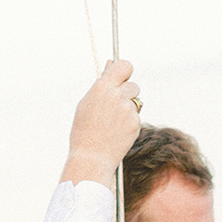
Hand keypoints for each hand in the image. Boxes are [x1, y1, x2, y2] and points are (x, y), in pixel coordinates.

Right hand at [62, 59, 141, 188]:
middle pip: (133, 85)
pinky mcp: (135, 123)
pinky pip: (136, 117)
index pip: (124, 65)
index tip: (122, 77)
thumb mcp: (87, 103)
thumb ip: (102, 84)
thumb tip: (111, 63)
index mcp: (102, 87)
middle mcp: (117, 96)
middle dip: (127, 93)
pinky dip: (129, 123)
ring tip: (114, 122)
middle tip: (116, 107)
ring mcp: (128, 110)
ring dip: (129, 108)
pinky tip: (117, 132)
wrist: (92, 158)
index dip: (125, 71)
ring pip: (136, 102)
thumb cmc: (85, 130)